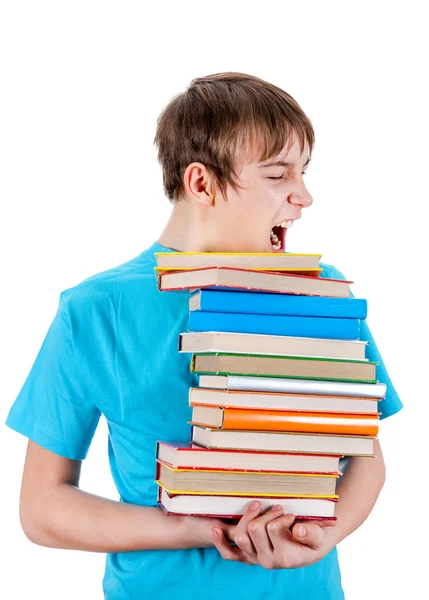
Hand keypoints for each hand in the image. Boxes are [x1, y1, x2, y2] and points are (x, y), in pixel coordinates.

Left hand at [212, 501, 336, 568]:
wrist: (310, 547)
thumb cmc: (316, 538)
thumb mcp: (320, 535)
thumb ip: (311, 533)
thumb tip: (297, 530)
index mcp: (286, 557)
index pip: (274, 528)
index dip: (283, 516)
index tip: (292, 515)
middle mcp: (268, 561)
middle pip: (255, 529)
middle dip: (268, 514)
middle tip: (279, 508)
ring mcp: (256, 559)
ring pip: (242, 534)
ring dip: (250, 516)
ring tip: (261, 507)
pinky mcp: (247, 556)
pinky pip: (229, 554)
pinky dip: (220, 542)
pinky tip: (215, 529)